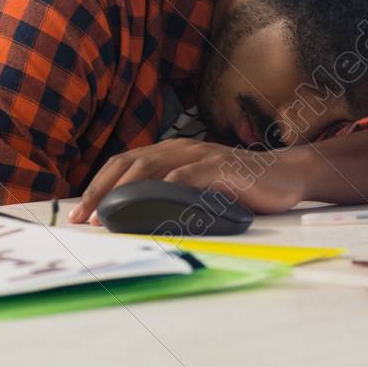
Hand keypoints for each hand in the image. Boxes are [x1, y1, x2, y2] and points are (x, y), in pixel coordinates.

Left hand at [67, 139, 313, 223]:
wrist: (286, 175)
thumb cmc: (241, 186)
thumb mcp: (199, 188)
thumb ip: (172, 194)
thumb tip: (135, 218)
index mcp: (172, 152)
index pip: (125, 163)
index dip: (99, 186)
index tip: (81, 214)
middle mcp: (181, 148)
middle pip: (129, 163)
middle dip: (102, 190)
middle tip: (84, 217)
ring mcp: (201, 155)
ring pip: (151, 166)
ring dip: (125, 192)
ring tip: (108, 215)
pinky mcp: (220, 166)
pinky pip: (186, 176)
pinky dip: (165, 190)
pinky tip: (151, 207)